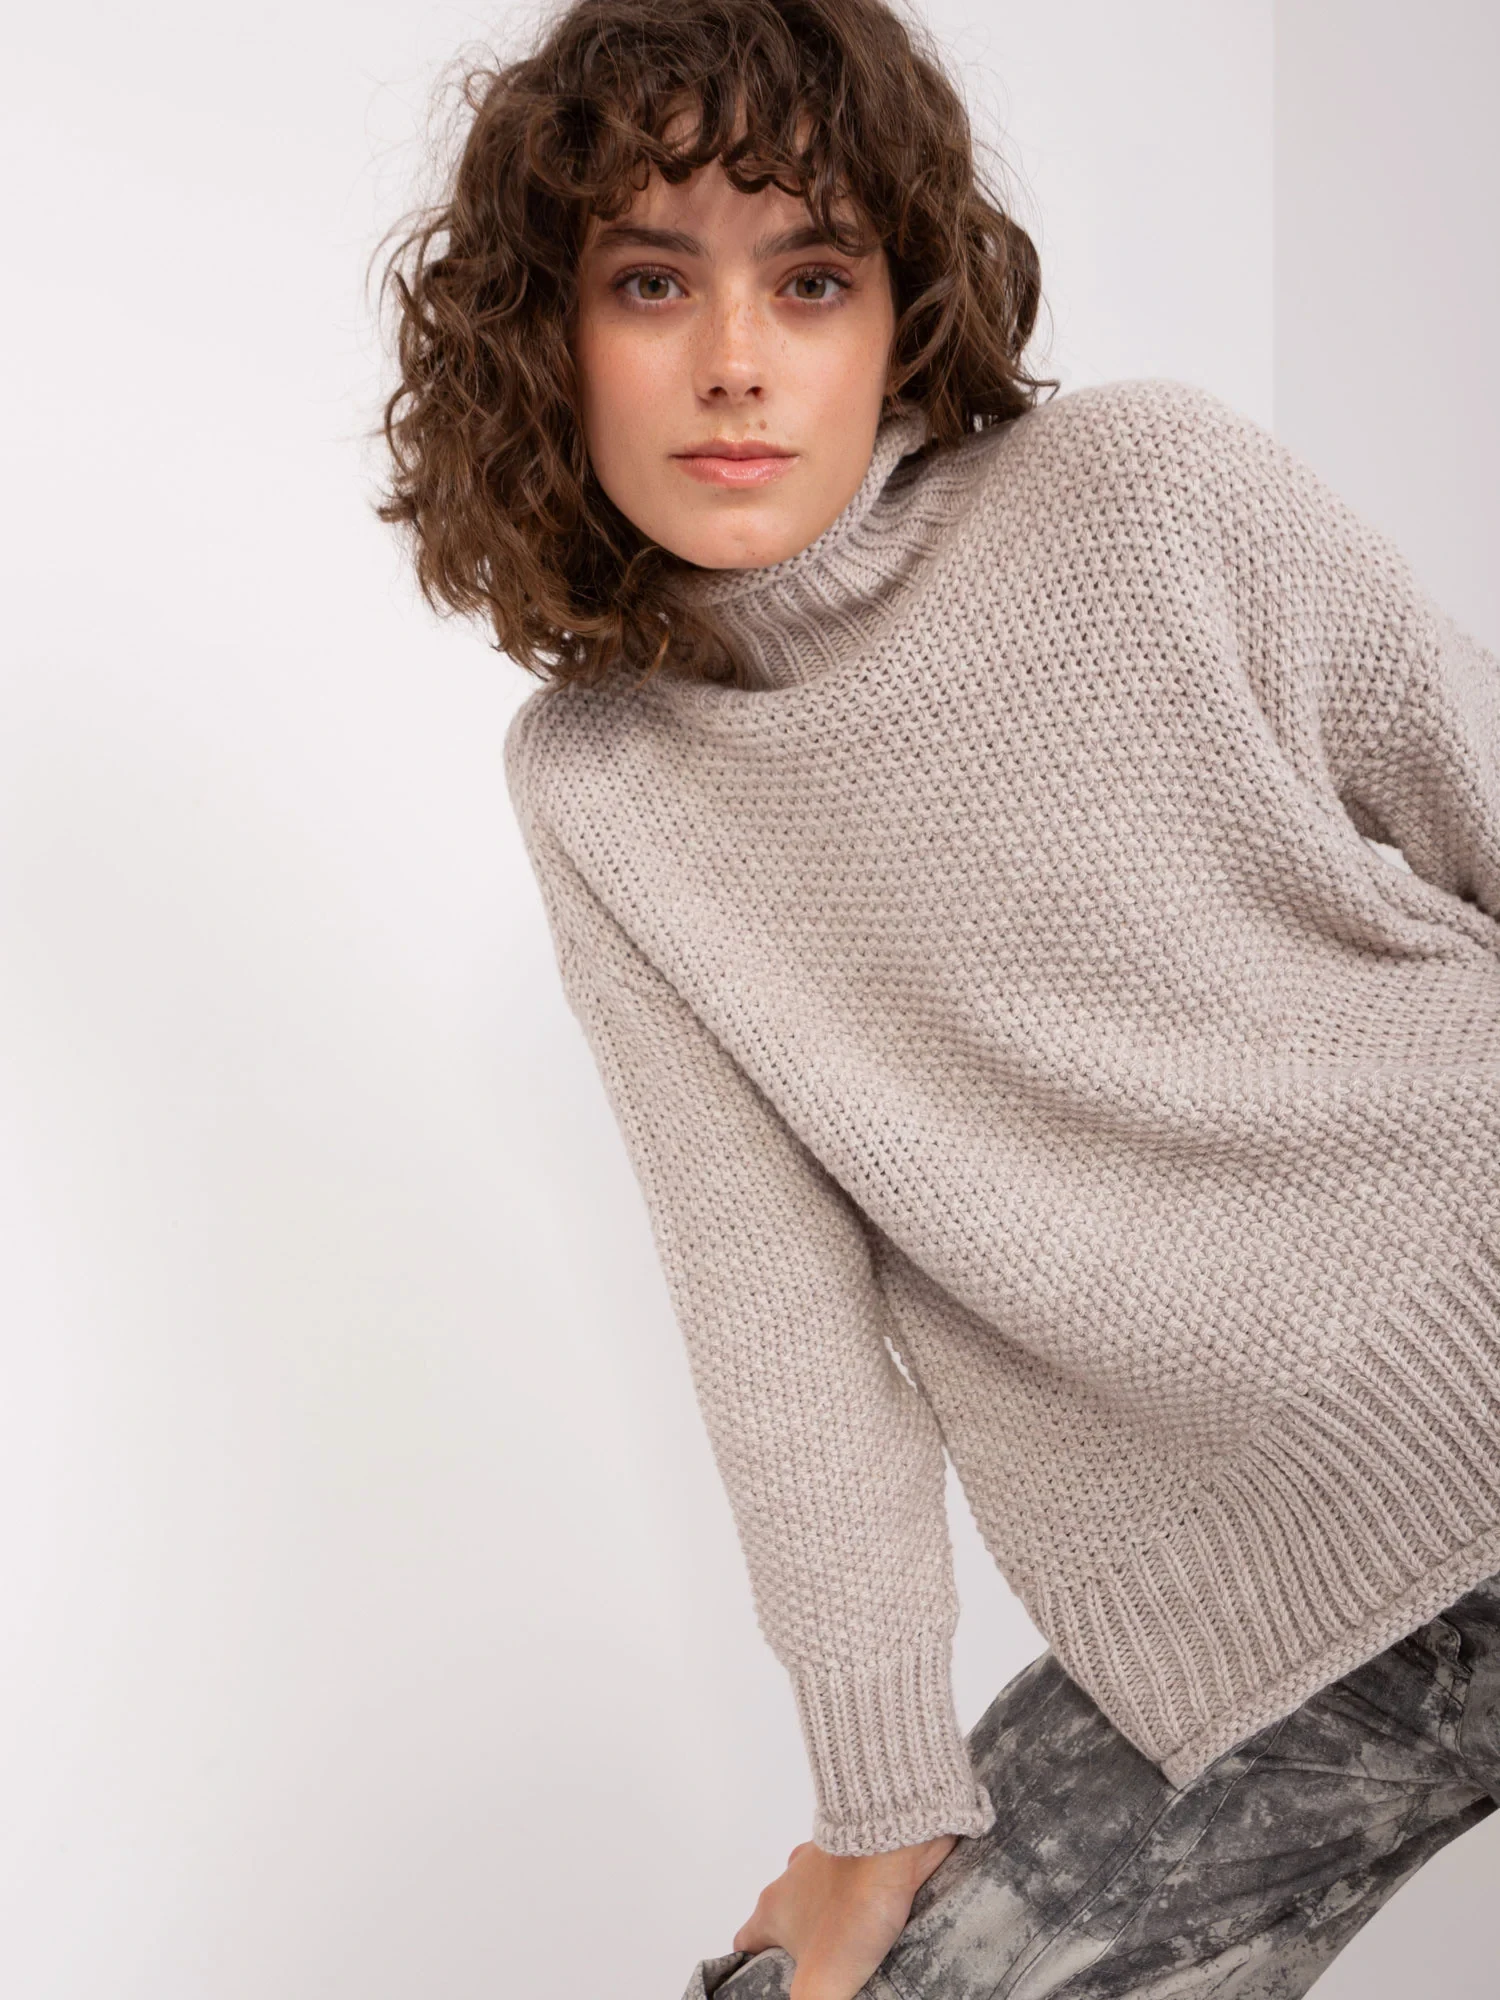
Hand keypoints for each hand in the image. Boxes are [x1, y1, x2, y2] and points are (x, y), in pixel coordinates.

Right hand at [732, 1833, 957, 1999]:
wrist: (895, 1839)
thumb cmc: (852, 1903)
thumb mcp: (822, 1978)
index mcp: (772, 1907)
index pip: (746, 1944)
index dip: (753, 1970)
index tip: (770, 1986)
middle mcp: (792, 1880)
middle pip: (786, 1924)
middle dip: (804, 1953)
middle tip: (826, 1978)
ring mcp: (827, 1862)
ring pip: (822, 1903)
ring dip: (836, 1927)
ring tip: (859, 1957)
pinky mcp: (862, 1854)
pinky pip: (856, 1885)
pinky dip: (864, 1905)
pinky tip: (884, 1927)